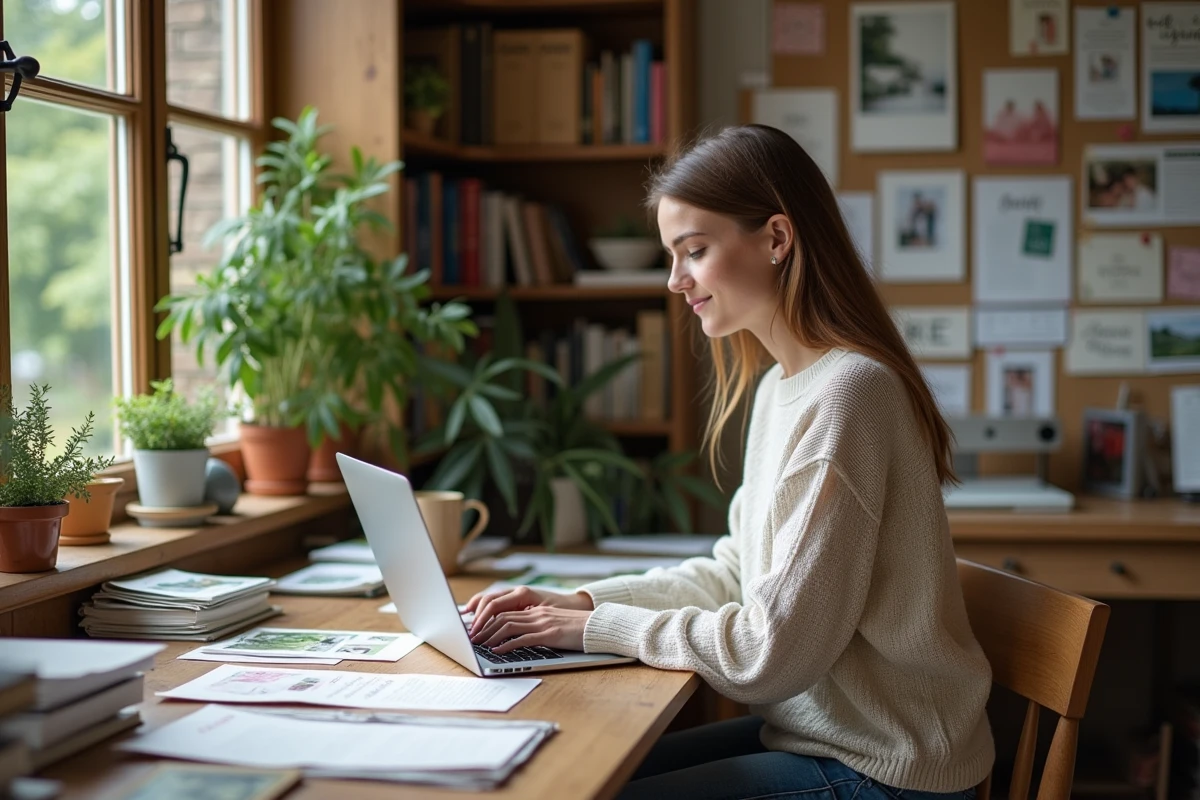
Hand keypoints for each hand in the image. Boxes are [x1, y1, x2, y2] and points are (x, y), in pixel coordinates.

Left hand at [470, 605, 593, 653]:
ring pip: (508, 625)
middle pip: (502, 616)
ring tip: (478, 645)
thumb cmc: (579, 629)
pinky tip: (497, 652)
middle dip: (483, 627)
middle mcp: (537, 614)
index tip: (476, 628)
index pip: (505, 611)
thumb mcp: (555, 625)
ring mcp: (543, 623)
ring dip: (490, 636)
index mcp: (537, 610)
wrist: (599, 627)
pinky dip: (506, 645)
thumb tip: (520, 638)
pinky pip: (522, 639)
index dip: (487, 619)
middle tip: (470, 638)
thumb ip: (538, 627)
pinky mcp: (549, 634)